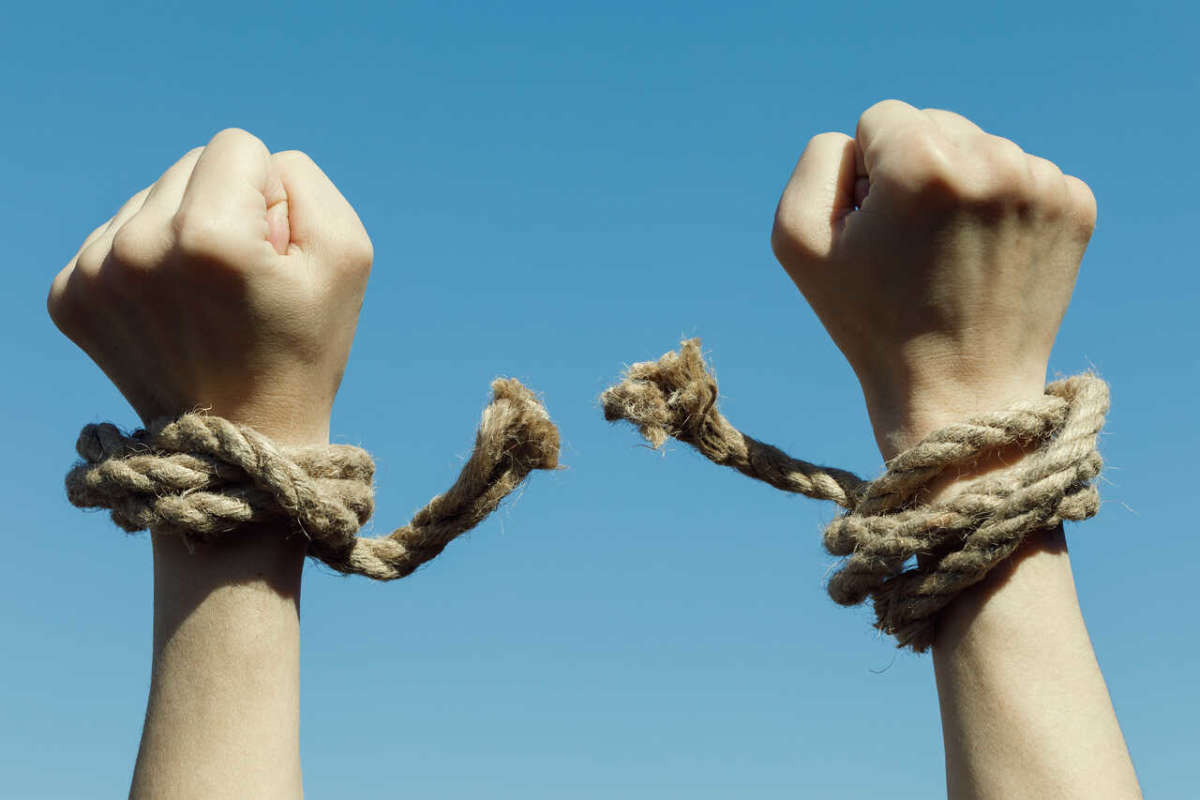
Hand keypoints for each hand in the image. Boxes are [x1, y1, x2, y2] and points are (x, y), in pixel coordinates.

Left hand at [48, 128, 372, 445]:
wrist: (238, 446)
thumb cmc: (304, 346)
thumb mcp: (347, 255)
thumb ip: (303, 180)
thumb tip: (247, 167)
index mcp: (209, 237)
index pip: (239, 146)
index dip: (272, 196)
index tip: (272, 257)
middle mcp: (138, 248)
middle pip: (188, 165)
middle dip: (224, 209)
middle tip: (240, 285)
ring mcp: (93, 275)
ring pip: (150, 199)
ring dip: (182, 234)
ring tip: (205, 302)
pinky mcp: (67, 296)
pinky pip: (115, 235)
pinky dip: (147, 265)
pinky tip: (171, 312)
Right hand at [771, 100, 1095, 458]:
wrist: (957, 392)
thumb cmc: (869, 320)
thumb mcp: (797, 240)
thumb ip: (817, 160)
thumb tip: (865, 139)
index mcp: (923, 161)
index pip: (880, 118)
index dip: (866, 176)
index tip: (878, 231)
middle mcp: (992, 159)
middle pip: (936, 124)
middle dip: (916, 173)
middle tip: (913, 247)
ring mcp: (1042, 183)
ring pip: (981, 149)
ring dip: (961, 189)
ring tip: (951, 256)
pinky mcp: (1075, 207)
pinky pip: (1022, 176)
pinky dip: (1001, 208)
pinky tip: (987, 258)